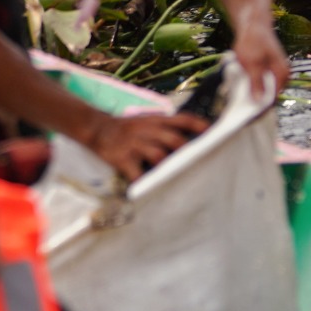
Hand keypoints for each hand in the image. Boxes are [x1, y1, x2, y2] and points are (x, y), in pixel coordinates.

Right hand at [88, 110, 206, 180]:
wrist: (97, 128)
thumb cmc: (128, 128)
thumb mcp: (147, 120)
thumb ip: (166, 127)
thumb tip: (191, 139)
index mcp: (156, 120)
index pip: (182, 119)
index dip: (198, 125)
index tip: (212, 133)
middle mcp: (147, 130)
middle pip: (173, 139)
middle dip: (187, 151)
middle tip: (201, 163)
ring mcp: (135, 144)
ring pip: (158, 155)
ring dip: (169, 167)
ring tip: (180, 178)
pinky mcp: (123, 158)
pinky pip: (135, 173)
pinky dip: (143, 182)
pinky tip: (150, 190)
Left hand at [233, 24, 291, 102]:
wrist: (253, 23)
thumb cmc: (252, 42)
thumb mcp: (251, 64)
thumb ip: (255, 83)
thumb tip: (258, 102)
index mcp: (282, 74)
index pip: (273, 98)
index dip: (260, 107)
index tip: (246, 114)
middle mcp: (282, 74)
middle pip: (269, 94)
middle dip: (256, 100)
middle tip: (240, 105)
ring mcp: (276, 71)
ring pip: (264, 88)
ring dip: (253, 91)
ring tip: (240, 94)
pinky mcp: (269, 68)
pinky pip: (262, 82)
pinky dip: (253, 84)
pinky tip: (242, 83)